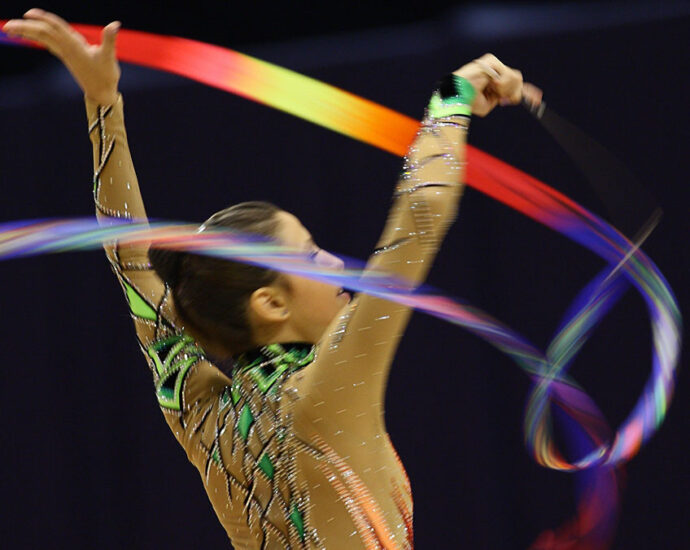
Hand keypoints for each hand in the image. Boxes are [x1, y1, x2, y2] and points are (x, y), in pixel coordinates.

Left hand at [3, 8, 120, 104]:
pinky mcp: (67, 57)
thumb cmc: (106, 76)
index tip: (28, 14)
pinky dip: (38, 37)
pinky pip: (49, 44)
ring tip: (11, 30)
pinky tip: (31, 35)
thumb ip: (110, 39)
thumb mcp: (110, 57)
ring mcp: (65, 54)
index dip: (43, 19)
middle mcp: (67, 49)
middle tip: (6, 26)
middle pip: (43, 35)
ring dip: (26, 33)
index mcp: (75, 47)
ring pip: (43, 39)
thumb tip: (115, 24)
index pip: (55, 29)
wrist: (102, 94)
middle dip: (25, 29)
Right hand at [453, 53, 532, 116]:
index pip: (514, 83)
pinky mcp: (490, 60)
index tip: (538, 100)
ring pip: (515, 78)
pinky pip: (507, 74)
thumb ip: (501, 98)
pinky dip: (502, 84)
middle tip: (505, 100)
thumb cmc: (468, 102)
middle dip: (516, 93)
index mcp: (493, 81)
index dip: (527, 92)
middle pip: (517, 79)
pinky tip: (491, 85)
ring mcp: (492, 64)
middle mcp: (494, 70)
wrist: (457, 96)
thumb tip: (513, 94)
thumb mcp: (488, 104)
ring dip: (506, 90)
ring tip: (493, 91)